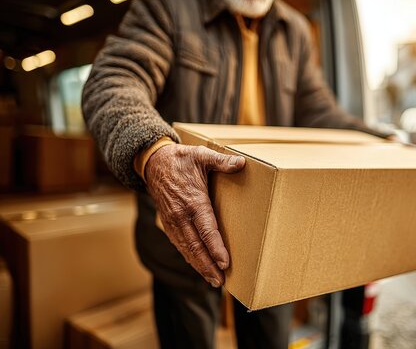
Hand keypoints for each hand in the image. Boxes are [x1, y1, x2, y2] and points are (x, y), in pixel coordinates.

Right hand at [145, 144, 245, 286]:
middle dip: (208, 266)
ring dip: (199, 266)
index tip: (224, 263)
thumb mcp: (201, 155)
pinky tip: (198, 266)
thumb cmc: (180, 159)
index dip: (215, 248)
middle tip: (220, 282)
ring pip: (186, 249)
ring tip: (212, 280)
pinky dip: (189, 258)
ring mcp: (172, 221)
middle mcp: (181, 215)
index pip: (206, 229)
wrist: (153, 162)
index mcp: (193, 201)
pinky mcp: (168, 223)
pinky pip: (179, 244)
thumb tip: (241, 162)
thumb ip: (221, 161)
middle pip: (195, 246)